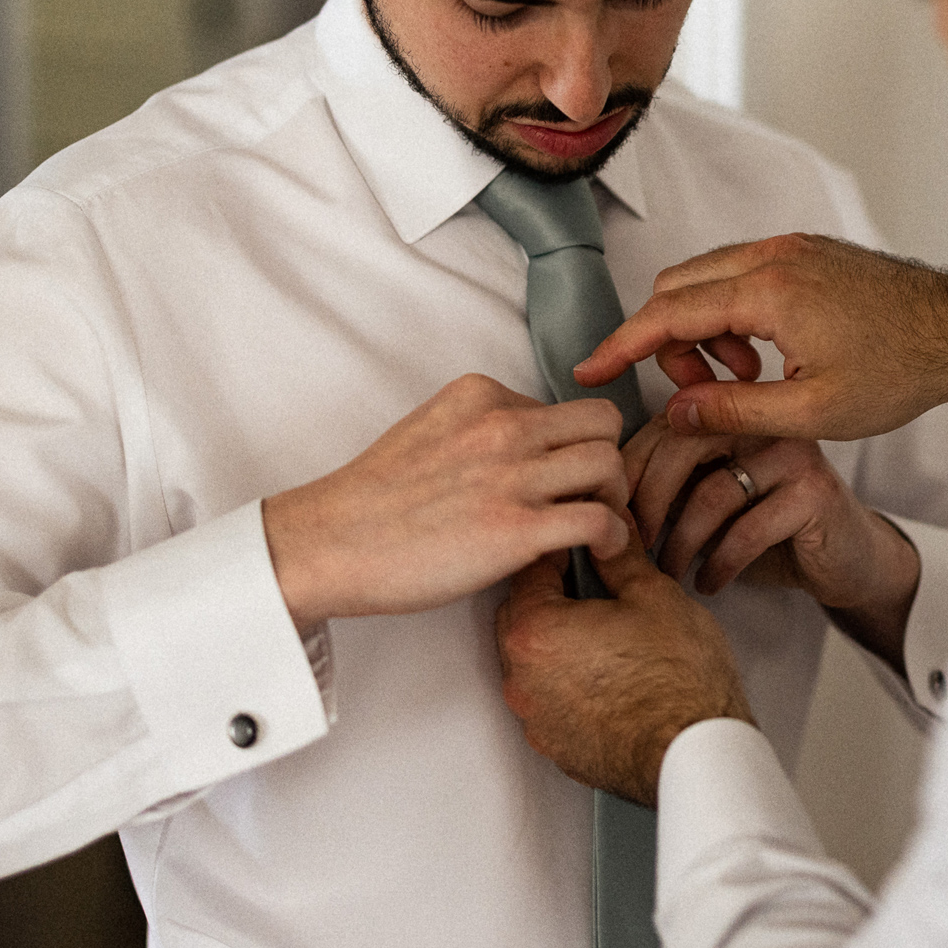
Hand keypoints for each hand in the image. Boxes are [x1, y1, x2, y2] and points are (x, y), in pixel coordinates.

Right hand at [262, 373, 631, 631]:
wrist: (332, 542)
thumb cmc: (375, 498)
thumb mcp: (431, 429)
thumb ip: (481, 429)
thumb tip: (527, 449)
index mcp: (482, 396)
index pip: (562, 405)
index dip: (570, 444)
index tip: (562, 477)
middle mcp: (503, 426)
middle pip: (602, 422)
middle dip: (607, 459)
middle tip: (596, 497)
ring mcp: (511, 476)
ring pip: (609, 462)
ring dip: (615, 496)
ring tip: (599, 525)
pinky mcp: (516, 529)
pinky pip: (599, 519)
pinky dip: (614, 536)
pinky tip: (601, 551)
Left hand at [496, 543, 752, 807]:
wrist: (696, 751)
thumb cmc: (679, 681)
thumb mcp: (653, 595)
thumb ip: (620, 556)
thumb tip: (611, 534)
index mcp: (536, 630)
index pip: (531, 568)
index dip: (563, 549)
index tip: (585, 546)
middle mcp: (522, 677)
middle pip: (523, 616)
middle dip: (555, 596)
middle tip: (599, 589)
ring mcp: (535, 717)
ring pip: (534, 661)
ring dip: (560, 643)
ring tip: (610, 636)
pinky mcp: (554, 745)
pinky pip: (549, 700)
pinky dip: (569, 684)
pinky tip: (610, 676)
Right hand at [573, 234, 947, 442]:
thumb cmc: (900, 372)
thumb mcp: (812, 413)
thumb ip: (734, 411)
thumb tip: (675, 413)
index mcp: (769, 291)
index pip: (667, 314)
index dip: (621, 346)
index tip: (588, 371)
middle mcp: (773, 255)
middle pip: (678, 288)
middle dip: (668, 342)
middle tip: (701, 392)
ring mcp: (791, 247)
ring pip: (707, 278)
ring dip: (704, 329)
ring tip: (745, 379)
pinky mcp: (806, 251)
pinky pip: (740, 273)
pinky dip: (732, 312)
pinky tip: (766, 355)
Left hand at [623, 419, 917, 656]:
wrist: (846, 560)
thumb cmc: (768, 530)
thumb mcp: (709, 501)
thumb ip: (668, 486)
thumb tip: (598, 501)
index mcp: (732, 413)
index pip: (663, 425)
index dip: (629, 471)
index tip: (609, 517)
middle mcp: (763, 421)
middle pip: (683, 447)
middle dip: (647, 503)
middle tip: (632, 548)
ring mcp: (793, 453)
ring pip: (712, 492)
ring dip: (681, 542)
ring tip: (669, 573)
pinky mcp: (816, 493)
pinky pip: (748, 529)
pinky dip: (719, 563)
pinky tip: (708, 584)